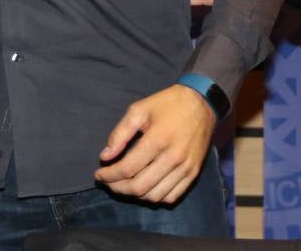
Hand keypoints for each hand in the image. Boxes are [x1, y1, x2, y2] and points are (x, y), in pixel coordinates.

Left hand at [94, 84, 215, 202]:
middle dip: (117, 188)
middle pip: (139, 187)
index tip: (99, 174)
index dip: (109, 175)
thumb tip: (105, 157)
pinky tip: (146, 187)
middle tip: (108, 181)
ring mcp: (185, 168)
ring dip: (135, 195)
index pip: (127, 168)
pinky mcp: (194, 173)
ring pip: (154, 196)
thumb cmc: (167, 104)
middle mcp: (173, 158)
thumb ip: (119, 133)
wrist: (201, 103)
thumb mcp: (139, 110)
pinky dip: (155, 197)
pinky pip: (171, 197)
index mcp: (158, 139)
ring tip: (124, 185)